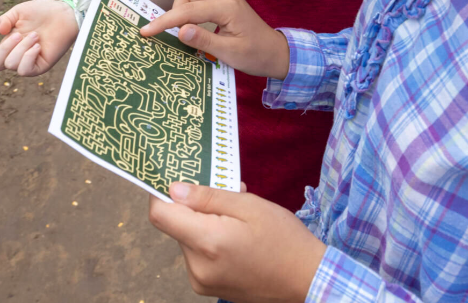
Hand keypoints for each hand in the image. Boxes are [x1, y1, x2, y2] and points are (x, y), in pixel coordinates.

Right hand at [0, 0, 78, 76]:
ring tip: (35, 35)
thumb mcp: (18, 11)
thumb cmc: (42, 11)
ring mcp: (28, 62)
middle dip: (4, 48)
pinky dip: (28, 56)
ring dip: (21, 47)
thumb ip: (5, 19)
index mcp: (9, 45)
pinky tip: (37, 45)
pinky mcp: (40, 66)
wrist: (62, 13)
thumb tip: (0, 32)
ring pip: (11, 64)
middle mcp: (17, 55)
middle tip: (18, 34)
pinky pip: (25, 70)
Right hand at [141, 0, 289, 77]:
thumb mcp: (229, 53)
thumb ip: (203, 40)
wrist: (274, 51)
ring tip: (186, 26)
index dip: (163, 21)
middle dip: (174, 12)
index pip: (187, 11)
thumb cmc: (254, 55)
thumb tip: (179, 31)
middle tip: (178, 34)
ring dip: (181, 3)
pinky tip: (192, 15)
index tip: (145, 32)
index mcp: (226, 7)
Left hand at [149, 182, 324, 302]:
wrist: (307, 280)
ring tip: (236, 220)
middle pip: (175, 226)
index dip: (161, 193)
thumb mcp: (249, 206)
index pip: (160, 214)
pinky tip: (235, 238)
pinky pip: (197, 256)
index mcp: (207, 242)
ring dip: (203, 225)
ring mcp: (201, 281)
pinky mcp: (207, 288)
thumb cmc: (284, 239)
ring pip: (186, 240)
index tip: (177, 179)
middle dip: (194, 208)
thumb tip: (173, 189)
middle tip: (226, 197)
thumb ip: (208, 197)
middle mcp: (197, 267)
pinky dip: (209, 242)